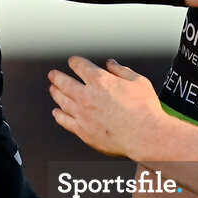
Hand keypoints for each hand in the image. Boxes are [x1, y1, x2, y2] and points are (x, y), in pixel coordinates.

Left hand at [48, 56, 162, 158]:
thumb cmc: (145, 110)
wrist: (144, 135)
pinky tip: (57, 113)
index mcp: (100, 80)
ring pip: (62, 100)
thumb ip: (122, 71)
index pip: (80, 66)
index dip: (74, 62)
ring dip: (55, 93)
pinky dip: (59, 115)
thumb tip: (111, 64)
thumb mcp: (138, 82)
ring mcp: (82, 114)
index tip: (72, 62)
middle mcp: (86, 96)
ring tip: (53, 90)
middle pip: (64, 82)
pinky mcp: (83, 131)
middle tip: (53, 74)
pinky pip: (65, 121)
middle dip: (57, 76)